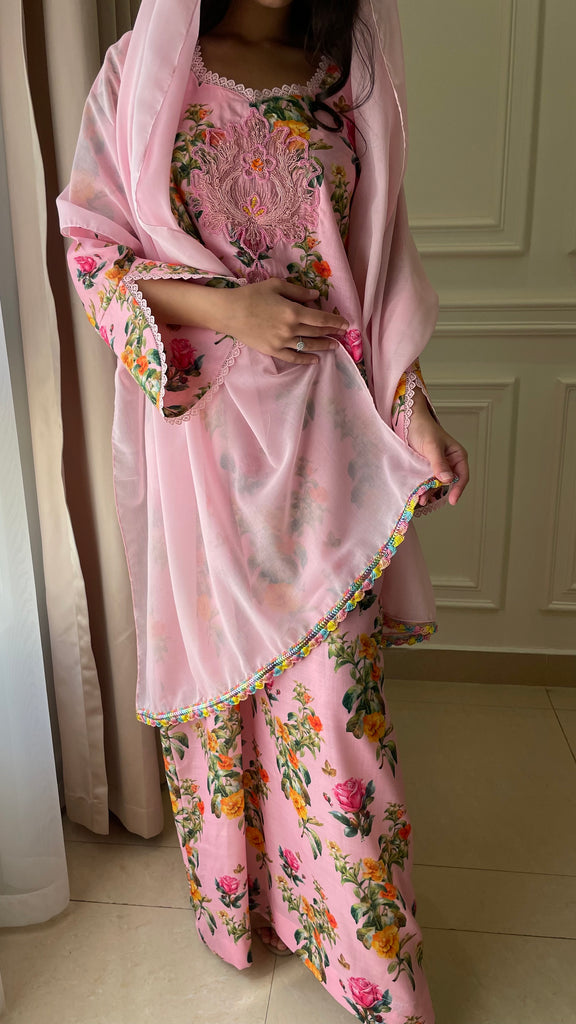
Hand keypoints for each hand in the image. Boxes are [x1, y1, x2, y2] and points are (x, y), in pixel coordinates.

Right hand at [212, 277, 347, 364]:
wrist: (229, 312)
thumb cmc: (252, 295)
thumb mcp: (276, 286)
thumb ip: (298, 292)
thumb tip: (316, 297)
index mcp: (293, 312)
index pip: (321, 319)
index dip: (335, 321)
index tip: (345, 324)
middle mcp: (291, 329)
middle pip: (317, 332)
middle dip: (332, 333)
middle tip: (342, 334)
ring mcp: (282, 342)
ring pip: (308, 346)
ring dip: (323, 346)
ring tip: (334, 346)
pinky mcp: (273, 350)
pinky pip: (293, 357)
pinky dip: (305, 359)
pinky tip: (315, 360)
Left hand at [407, 389, 468, 506]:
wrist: (407, 420)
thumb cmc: (423, 428)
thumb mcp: (432, 445)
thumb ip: (439, 463)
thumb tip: (448, 479)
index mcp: (457, 455)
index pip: (462, 476)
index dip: (458, 489)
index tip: (452, 500)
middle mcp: (449, 462)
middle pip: (448, 482)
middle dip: (439, 492)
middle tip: (428, 500)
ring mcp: (438, 466)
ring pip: (437, 483)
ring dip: (429, 492)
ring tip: (420, 499)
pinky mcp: (426, 467)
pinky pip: (427, 481)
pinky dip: (423, 488)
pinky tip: (417, 493)